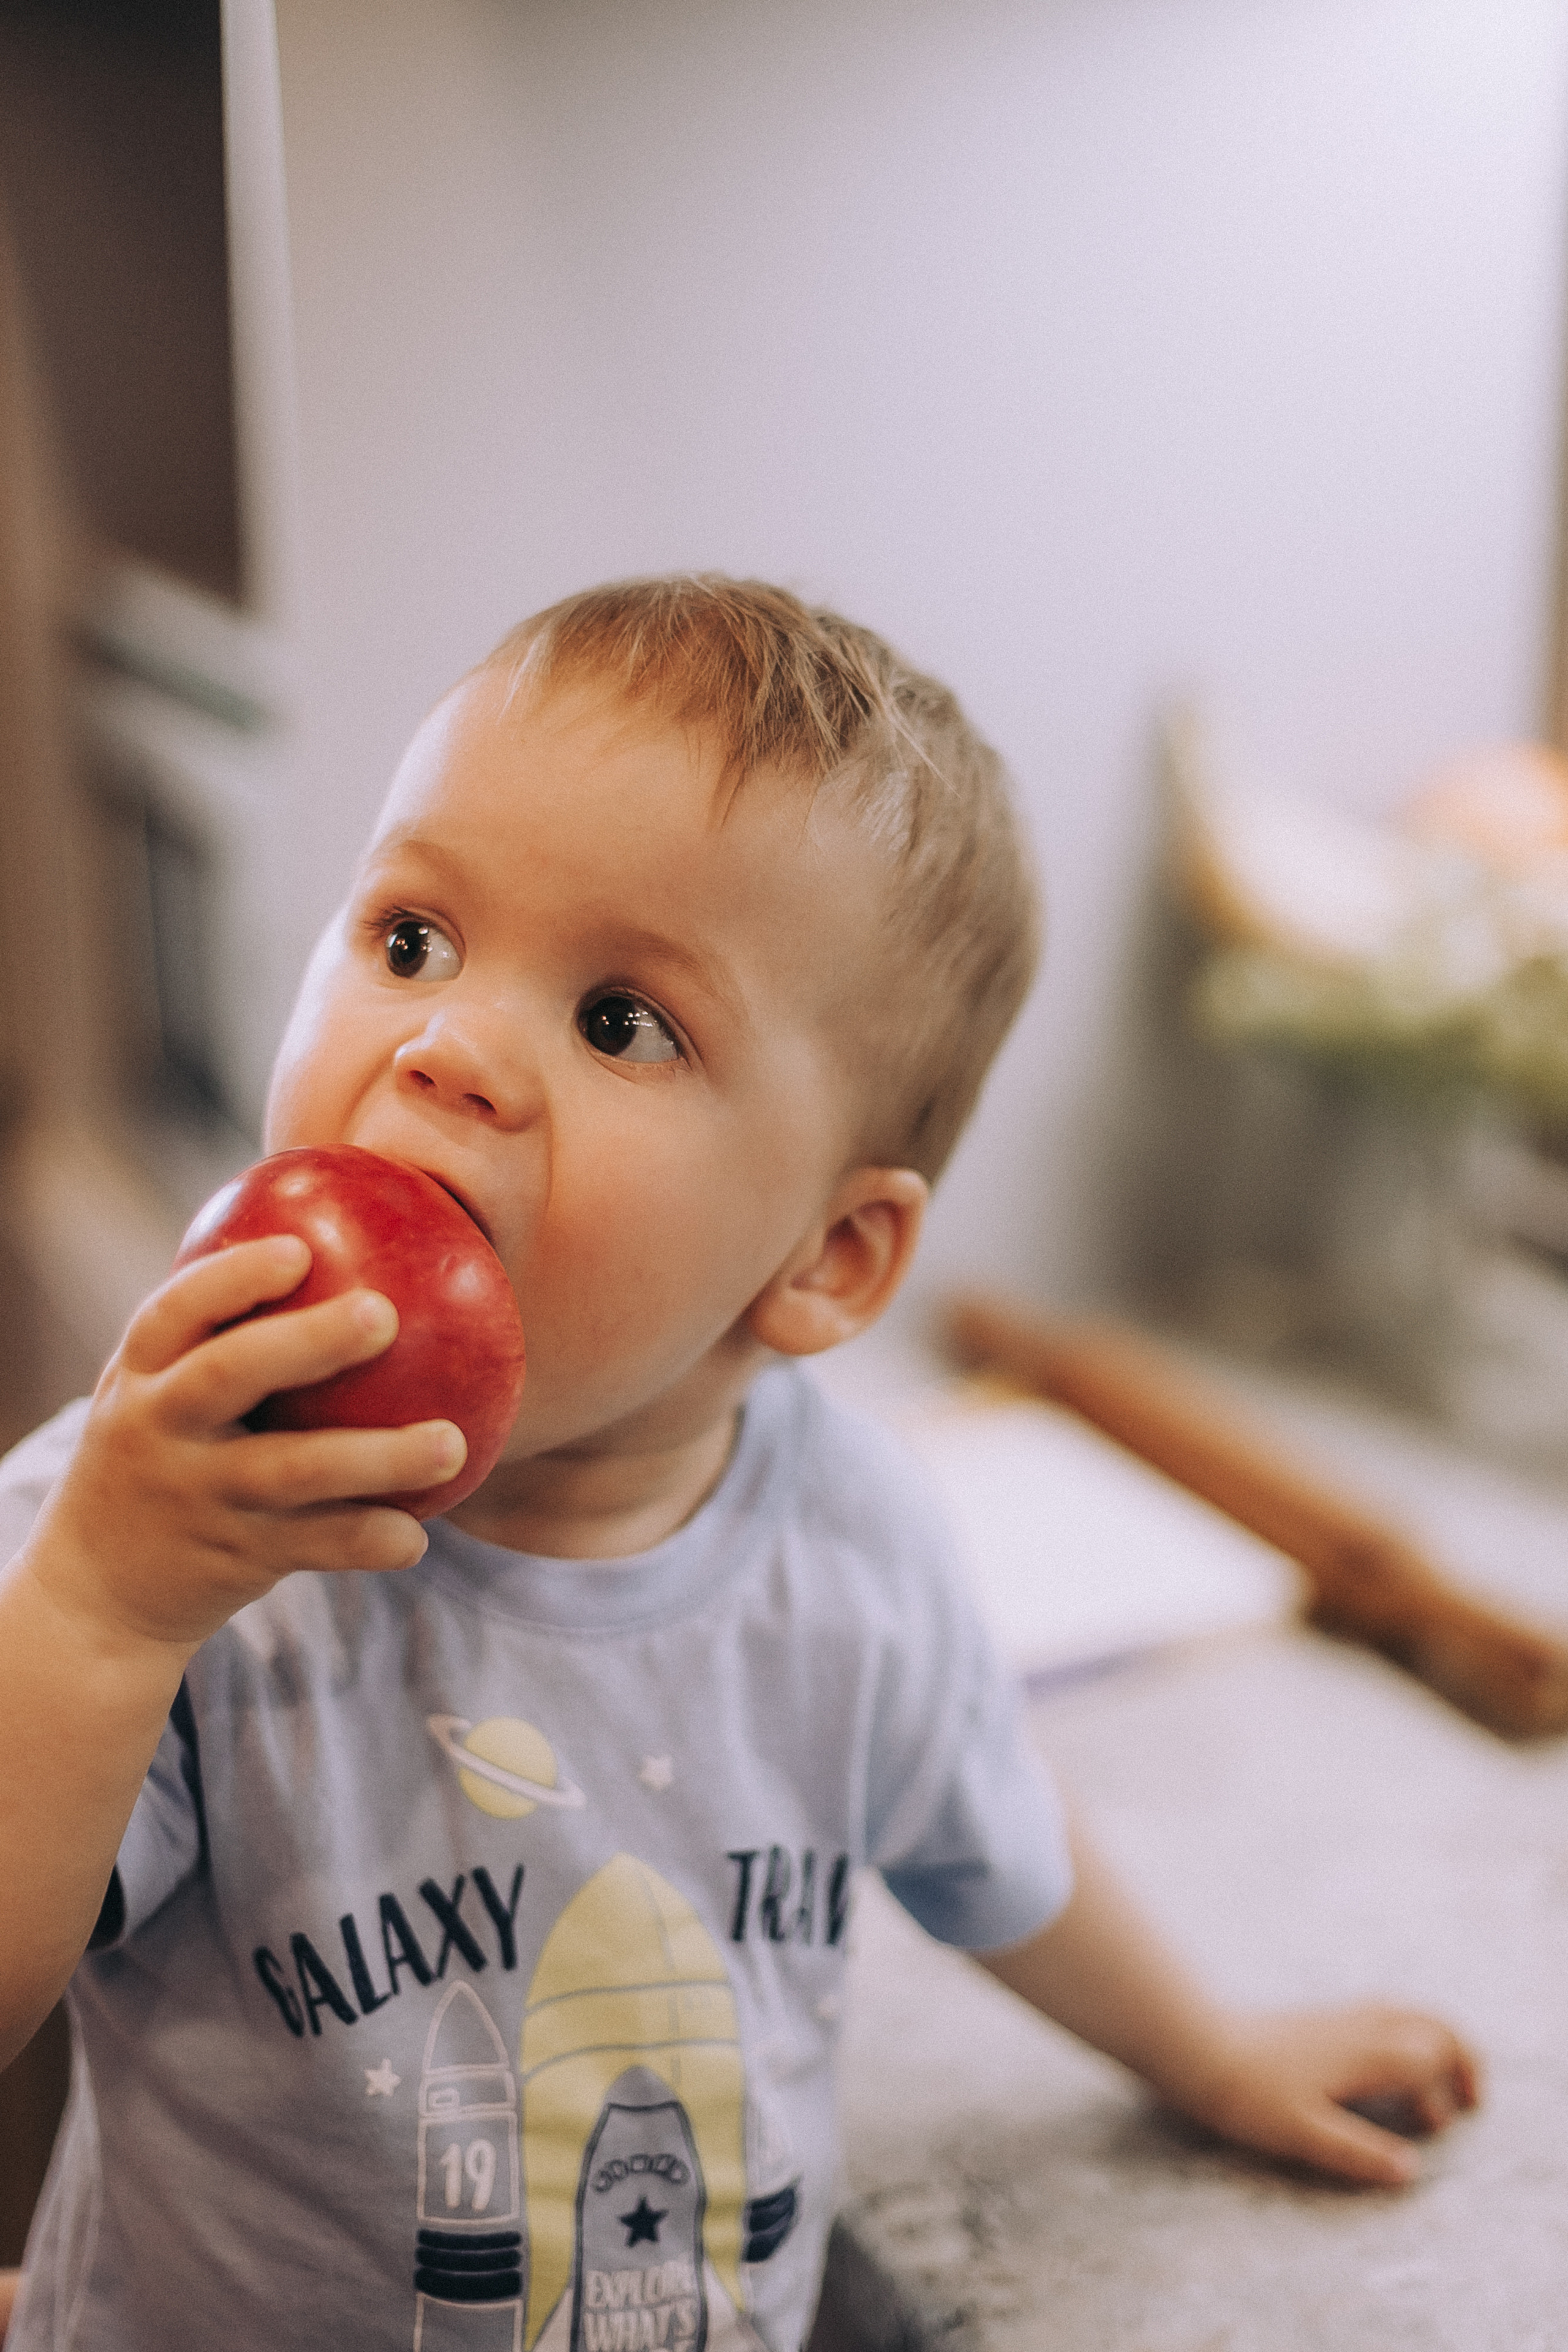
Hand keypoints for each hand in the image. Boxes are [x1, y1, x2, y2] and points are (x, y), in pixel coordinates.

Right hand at [20, 1234, 466, 1658]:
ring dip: (375, 1458)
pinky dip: (366, 1541)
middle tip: (383, 1313)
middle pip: (228, 1375)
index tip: (298, 1248)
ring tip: (452, 1444)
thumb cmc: (160, 1453)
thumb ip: (223, 1330)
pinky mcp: (233, 1558)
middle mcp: (160, 1429)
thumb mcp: (159, 1387)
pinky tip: (419, 1535)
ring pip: (290, 1472)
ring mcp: (197, 1496)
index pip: (175, 1311)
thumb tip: (336, 1237)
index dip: (232, 1277)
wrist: (95, 1590)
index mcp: (141, 1374)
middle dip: (305, 1341)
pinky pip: (312, 1548)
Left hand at [1176, 2003, 1481, 2184]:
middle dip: (1460, 2055)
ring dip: (1431, 2045)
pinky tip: (1383, 2073)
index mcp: (1362, 2053)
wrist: (1194, 2043)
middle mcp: (1358, 2026)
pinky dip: (1402, 2038)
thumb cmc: (1246, 2093)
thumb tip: (1411, 2171)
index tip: (1440, 2126)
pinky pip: (1380, 2015)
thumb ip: (1358, 2152)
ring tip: (1430, 2090)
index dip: (1448, 2088)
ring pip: (1406, 2013)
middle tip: (1469, 2098)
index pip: (1430, 2055)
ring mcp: (1338, 2017)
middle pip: (1431, 2022)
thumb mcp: (1303, 2134)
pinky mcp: (1319, 2019)